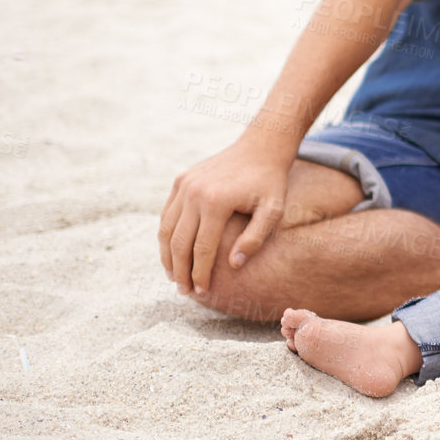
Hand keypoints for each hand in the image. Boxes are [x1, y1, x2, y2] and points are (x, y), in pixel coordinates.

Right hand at [158, 140, 291, 294]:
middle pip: (179, 243)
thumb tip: (233, 265)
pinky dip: (167, 235)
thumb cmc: (270, 182)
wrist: (261, 147)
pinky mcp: (181, 180)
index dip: (200, 274)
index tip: (202, 291)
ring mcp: (184, 184)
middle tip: (184, 292)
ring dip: (167, 256)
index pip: (202, 249)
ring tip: (174, 277)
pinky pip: (167, 213)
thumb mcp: (273, 210)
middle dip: (180, 271)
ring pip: (167, 229)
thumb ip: (255, 238)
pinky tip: (172, 252)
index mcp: (216, 202)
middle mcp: (194, 193)